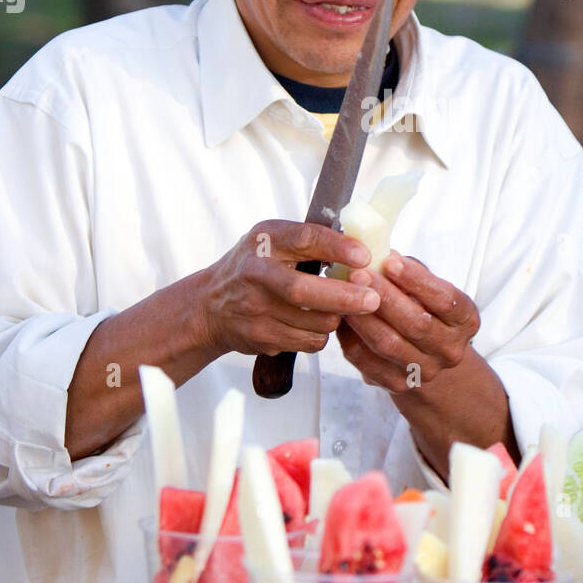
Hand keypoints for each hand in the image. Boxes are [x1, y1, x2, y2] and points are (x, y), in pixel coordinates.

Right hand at [198, 221, 380, 357]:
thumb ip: (309, 241)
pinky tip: (316, 324)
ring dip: (336, 318)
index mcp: (265, 240)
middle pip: (303, 290)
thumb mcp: (273, 240)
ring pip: (313, 322)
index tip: (364, 256)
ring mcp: (256, 309)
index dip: (337, 248)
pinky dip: (320, 335)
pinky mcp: (260, 337)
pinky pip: (307, 342)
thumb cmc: (254, 267)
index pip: (304, 240)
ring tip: (341, 309)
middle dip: (344, 297)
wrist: (210, 305)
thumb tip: (362, 247)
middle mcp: (256, 273)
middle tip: (373, 299)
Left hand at [336, 251, 479, 393]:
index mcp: (465, 320)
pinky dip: (351, 338)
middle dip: (385, 296)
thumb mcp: (427, 287)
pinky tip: (341, 317)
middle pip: (416, 324)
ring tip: (344, 293)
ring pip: (389, 344)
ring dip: (363, 316)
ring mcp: (426, 371)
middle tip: (359, 274)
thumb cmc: (424, 309)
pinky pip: (368, 362)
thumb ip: (410, 271)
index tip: (391, 261)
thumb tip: (379, 250)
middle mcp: (450, 349)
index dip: (417, 280)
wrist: (425, 355)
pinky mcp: (398, 385)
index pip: (445, 300)